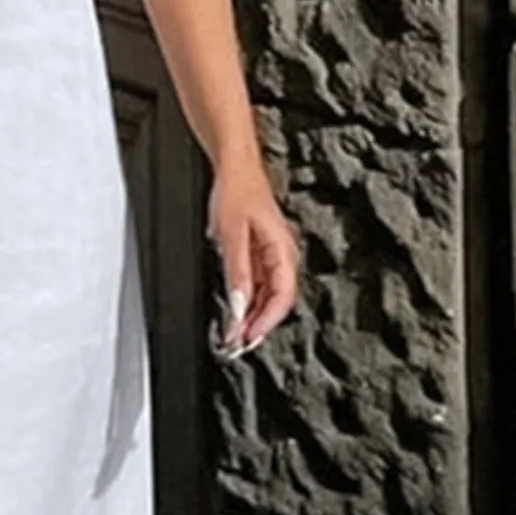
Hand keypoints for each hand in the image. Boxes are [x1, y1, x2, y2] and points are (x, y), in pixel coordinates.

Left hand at [206, 155, 300, 357]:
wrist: (234, 168)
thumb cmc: (237, 192)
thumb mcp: (232, 236)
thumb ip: (237, 273)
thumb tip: (238, 307)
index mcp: (283, 252)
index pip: (281, 298)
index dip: (265, 323)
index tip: (247, 339)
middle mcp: (281, 257)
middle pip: (276, 302)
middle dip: (257, 327)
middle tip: (236, 346)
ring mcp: (270, 256)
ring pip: (266, 297)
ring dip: (251, 317)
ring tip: (233, 336)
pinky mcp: (259, 254)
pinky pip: (257, 286)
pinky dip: (246, 303)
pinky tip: (235, 314)